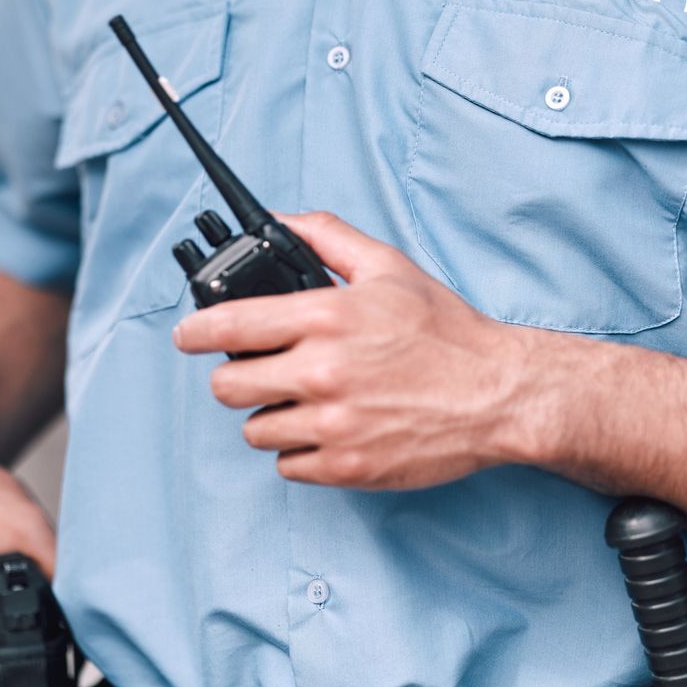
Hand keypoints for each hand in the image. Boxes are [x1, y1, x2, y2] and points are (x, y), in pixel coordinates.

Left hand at [173, 212, 530, 489]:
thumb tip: (279, 220)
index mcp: (325, 318)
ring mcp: (333, 423)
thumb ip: (326, 237)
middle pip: (228, 387)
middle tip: (257, 375)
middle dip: (236, 379)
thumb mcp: (388, 266)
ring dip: (272, 418)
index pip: (229, 325)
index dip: (196, 332)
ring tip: (306, 404)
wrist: (498, 393)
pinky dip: (300, 452)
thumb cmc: (447, 332)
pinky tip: (328, 431)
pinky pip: (288, 466)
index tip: (188, 336)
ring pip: (256, 431)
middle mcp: (322, 371)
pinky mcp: (346, 465)